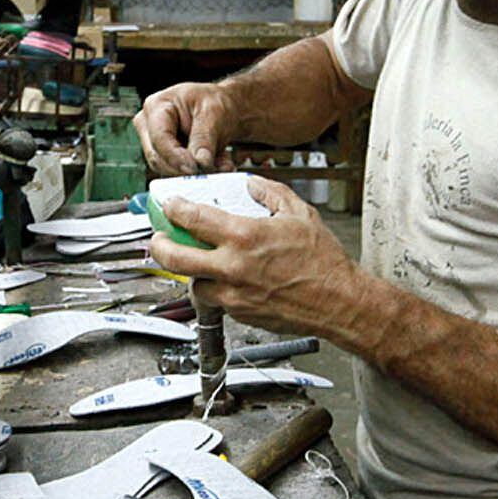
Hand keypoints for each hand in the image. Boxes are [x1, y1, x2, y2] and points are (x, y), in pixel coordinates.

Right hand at [134, 82, 238, 174]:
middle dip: (187, 168)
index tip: (196, 169)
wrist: (224, 109)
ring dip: (197, 172)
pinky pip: (178, 173)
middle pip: (158, 158)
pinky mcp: (165, 158)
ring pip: (168, 170)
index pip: (159, 138)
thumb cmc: (215, 103)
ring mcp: (154, 143)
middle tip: (214, 170)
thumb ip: (204, 138)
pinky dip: (200, 173)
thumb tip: (200, 163)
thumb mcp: (214, 113)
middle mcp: (149, 125)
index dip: (176, 157)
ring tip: (223, 163)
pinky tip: (218, 164)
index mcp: (156, 106)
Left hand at [147, 176, 364, 335]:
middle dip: (159, 246)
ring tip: (198, 262)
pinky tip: (227, 279)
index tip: (170, 205)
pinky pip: (215, 301)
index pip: (192, 219)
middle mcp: (233, 267)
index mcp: (244, 237)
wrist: (339, 302)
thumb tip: (251, 184)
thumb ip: (270, 193)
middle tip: (159, 239)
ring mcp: (233, 295)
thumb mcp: (299, 214)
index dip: (173, 209)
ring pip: (192, 284)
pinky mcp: (240, 315)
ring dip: (191, 272)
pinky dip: (215, 289)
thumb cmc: (323, 262)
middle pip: (174, 258)